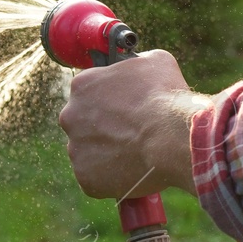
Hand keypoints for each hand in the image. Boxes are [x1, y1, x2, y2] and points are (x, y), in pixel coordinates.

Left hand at [58, 49, 211, 199]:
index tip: (126, 105)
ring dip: (109, 152)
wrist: (172, 137)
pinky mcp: (86, 179)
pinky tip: (135, 169)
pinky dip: (114, 177)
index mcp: (82, 85)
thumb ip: (136, 64)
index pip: (90, 91)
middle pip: (84, 123)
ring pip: (90, 152)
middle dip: (104, 127)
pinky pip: (98, 178)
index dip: (111, 99)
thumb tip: (138, 65)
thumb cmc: (165, 96)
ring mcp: (76, 150)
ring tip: (138, 152)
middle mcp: (70, 116)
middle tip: (132, 130)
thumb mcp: (156, 62)